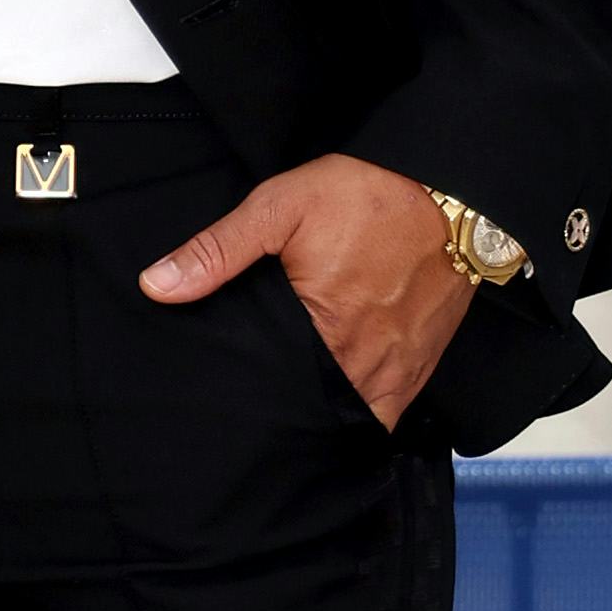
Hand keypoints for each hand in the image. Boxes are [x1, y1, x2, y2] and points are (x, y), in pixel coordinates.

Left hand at [141, 151, 473, 426]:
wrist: (455, 190)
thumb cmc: (370, 195)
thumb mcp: (280, 206)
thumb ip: (217, 250)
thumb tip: (156, 286)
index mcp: (324, 329)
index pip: (268, 390)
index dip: (244, 398)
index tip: (224, 395)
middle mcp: (365, 362)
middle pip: (310, 413)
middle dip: (279, 415)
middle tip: (249, 411)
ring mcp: (399, 370)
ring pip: (350, 420)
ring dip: (320, 418)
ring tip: (287, 413)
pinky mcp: (422, 365)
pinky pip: (386, 413)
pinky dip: (361, 415)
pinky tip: (334, 404)